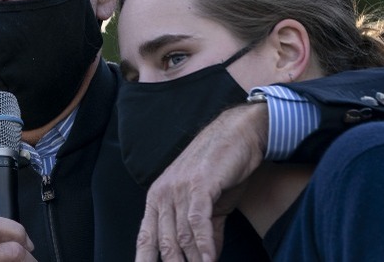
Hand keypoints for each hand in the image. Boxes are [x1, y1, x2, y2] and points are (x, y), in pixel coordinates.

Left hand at [135, 103, 268, 261]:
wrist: (238, 133)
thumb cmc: (222, 167)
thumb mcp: (210, 204)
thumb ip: (206, 231)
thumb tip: (206, 257)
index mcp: (158, 198)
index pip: (146, 238)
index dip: (145, 261)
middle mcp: (163, 194)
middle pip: (163, 243)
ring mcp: (179, 189)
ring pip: (181, 236)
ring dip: (194, 260)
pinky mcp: (199, 185)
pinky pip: (197, 222)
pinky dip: (204, 245)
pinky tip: (210, 259)